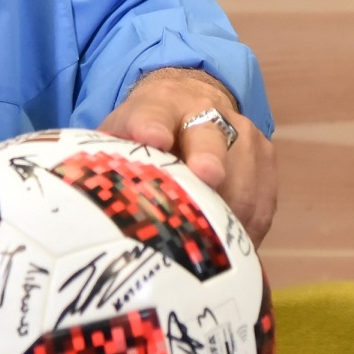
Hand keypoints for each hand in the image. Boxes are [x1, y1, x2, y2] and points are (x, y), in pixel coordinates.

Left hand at [97, 67, 276, 246]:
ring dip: (228, 212)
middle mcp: (205, 112)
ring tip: (210, 247)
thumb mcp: (120, 137)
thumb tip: (87, 210)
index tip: (153, 139)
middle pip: (208, 137)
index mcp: (159, 106)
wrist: (190, 102)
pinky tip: (229, 251)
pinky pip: (263, 202)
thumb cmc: (145, 135)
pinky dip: (247, 229)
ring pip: (243, 175)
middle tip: (206, 179)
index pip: (151, 114)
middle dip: (209, 158)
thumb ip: (110, 162)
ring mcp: (242, 132)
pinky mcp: (266, 158)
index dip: (151, 127)